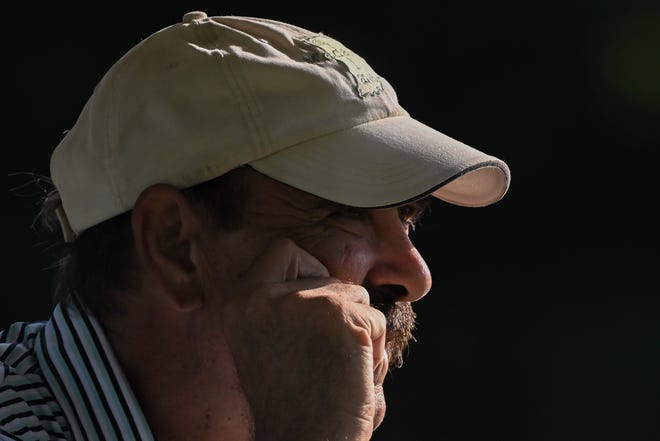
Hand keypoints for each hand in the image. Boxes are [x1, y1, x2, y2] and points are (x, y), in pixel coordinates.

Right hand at [222, 238, 387, 440]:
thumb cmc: (293, 401)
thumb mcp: (264, 340)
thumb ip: (281, 304)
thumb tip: (321, 275)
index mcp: (241, 300)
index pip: (284, 249)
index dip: (305, 275)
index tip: (307, 317)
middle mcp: (264, 294)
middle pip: (327, 273)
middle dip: (337, 307)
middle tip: (321, 352)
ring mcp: (303, 301)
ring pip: (356, 296)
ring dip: (356, 331)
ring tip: (333, 368)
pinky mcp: (341, 316)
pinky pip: (375, 320)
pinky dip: (372, 350)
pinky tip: (350, 376)